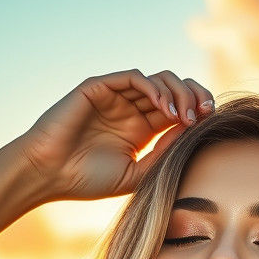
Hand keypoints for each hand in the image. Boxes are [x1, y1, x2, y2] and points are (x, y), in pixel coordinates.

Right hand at [12, 69, 214, 202]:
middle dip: (193, 97)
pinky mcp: (100, 88)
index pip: (177, 110)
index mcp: (140, 129)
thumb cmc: (87, 180)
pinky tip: (164, 108)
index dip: (196, 111)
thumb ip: (162, 155)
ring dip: (177, 93)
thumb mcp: (136, 175)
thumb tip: (191, 135)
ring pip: (157, 80)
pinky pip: (133, 77)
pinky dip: (153, 88)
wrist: (49, 174)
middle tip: (204, 113)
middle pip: (173, 90)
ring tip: (183, 115)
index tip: (209, 123)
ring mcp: (116, 97)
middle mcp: (130, 109)